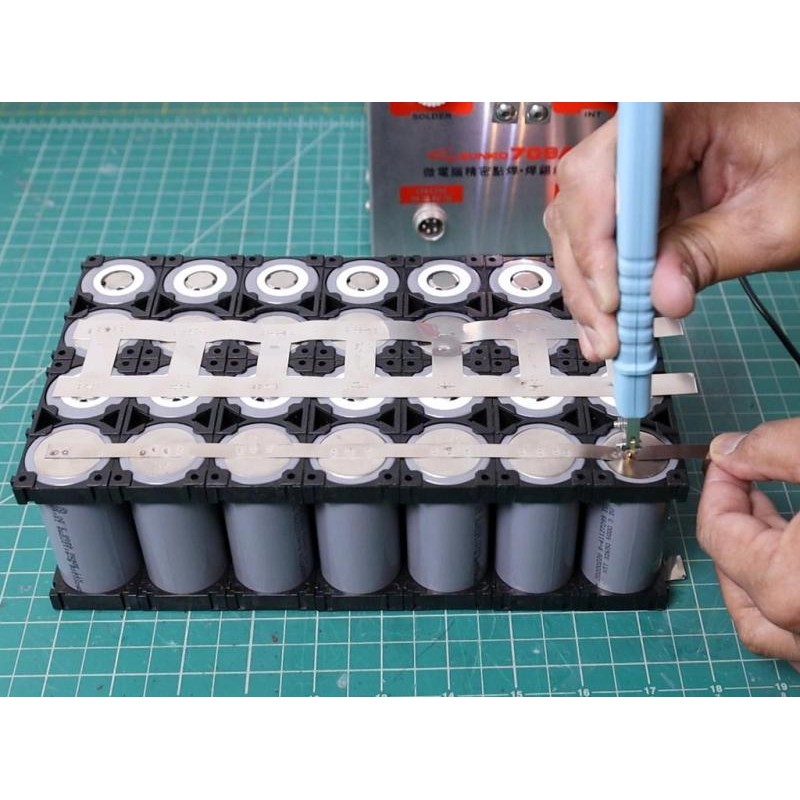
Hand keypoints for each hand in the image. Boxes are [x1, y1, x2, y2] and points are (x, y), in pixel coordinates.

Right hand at [544, 103, 799, 360]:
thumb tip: (660, 295)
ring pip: (578, 230)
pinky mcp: (636, 204)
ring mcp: (636, 173)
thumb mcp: (773, 217)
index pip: (604, 172)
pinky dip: (599, 288)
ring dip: (588, 290)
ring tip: (608, 338)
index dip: (595, 238)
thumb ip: (711, 253)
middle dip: (588, 276)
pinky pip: (599, 245)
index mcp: (680, 113)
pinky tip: (607, 323)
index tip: (612, 294)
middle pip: (580, 205)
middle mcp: (645, 139)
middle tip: (609, 332)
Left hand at [697, 418, 799, 665]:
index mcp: (790, 586)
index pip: (717, 530)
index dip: (720, 485)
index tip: (732, 459)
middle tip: (751, 481)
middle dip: (736, 518)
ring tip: (771, 521)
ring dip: (754, 565)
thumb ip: (777, 449)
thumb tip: (733, 449)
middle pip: (732, 572)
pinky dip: (784, 595)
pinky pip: (795, 634)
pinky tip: (798, 557)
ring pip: (760, 616)